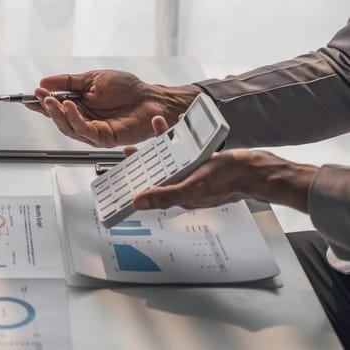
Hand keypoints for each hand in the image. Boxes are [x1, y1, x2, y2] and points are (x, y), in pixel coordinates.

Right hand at [25, 70, 200, 146]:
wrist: (151, 98)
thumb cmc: (127, 89)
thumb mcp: (93, 78)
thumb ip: (69, 81)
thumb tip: (45, 82)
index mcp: (80, 106)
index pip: (55, 106)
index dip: (41, 103)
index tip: (28, 96)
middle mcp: (84, 121)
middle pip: (58, 119)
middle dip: (46, 107)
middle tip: (40, 95)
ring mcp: (93, 132)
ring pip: (68, 127)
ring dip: (57, 113)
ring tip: (51, 99)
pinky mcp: (103, 138)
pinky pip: (84, 130)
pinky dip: (74, 118)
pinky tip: (69, 105)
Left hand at [125, 117, 318, 211]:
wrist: (257, 172)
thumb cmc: (229, 181)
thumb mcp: (192, 186)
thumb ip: (164, 195)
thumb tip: (138, 202)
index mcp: (178, 193)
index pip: (149, 187)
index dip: (135, 178)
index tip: (122, 167)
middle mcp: (184, 184)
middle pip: (158, 171)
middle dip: (146, 156)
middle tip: (133, 145)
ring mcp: (195, 174)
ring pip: (172, 157)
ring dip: (163, 141)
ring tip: (158, 124)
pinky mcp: (206, 164)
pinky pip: (188, 150)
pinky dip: (183, 138)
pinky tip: (182, 125)